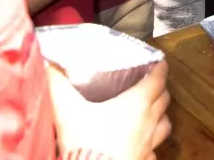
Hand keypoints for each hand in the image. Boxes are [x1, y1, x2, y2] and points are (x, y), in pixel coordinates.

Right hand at [48, 60, 169, 159]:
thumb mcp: (68, 111)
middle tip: (152, 84)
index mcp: (137, 103)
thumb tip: (49, 66)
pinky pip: (155, 148)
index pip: (157, 79)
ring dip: (161, 116)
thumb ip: (58, 86)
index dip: (159, 69)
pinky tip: (143, 142)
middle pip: (164, 100)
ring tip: (152, 112)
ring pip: (165, 124)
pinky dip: (152, 142)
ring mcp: (149, 143)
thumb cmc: (86, 142)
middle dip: (160, 89)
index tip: (158, 63)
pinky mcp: (145, 159)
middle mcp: (149, 121)